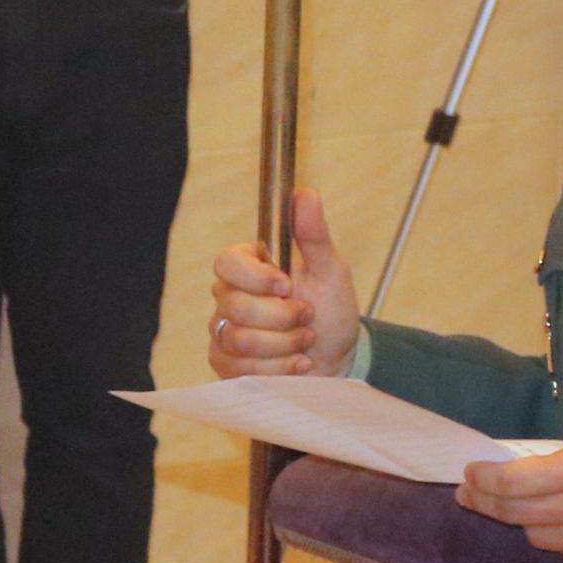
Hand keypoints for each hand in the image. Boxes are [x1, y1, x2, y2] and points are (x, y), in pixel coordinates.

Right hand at [209, 186, 358, 375]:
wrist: (339, 358)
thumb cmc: (333, 311)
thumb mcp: (331, 271)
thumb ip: (314, 235)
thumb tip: (306, 193)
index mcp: (249, 267)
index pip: (227, 262)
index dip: (256, 277)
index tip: (288, 285)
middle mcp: (229, 296)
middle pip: (235, 306)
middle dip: (283, 318)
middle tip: (307, 317)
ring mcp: (224, 331)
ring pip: (239, 340)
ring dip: (285, 345)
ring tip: (305, 340)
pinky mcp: (225, 363)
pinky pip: (240, 370)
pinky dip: (279, 369)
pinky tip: (298, 364)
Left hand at [461, 428, 562, 562]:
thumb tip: (539, 468)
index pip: (510, 483)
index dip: (482, 479)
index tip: (470, 472)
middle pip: (512, 514)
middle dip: (483, 502)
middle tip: (469, 492)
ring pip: (535, 536)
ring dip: (521, 520)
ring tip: (515, 506)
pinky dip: (554, 535)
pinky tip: (557, 521)